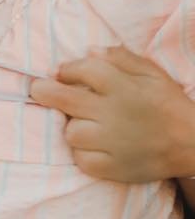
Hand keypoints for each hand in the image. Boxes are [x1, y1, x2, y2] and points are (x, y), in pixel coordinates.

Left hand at [30, 46, 194, 182]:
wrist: (191, 144)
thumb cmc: (169, 105)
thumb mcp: (154, 74)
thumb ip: (122, 59)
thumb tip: (90, 50)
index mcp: (126, 88)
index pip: (86, 70)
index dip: (68, 69)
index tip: (61, 72)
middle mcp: (115, 114)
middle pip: (65, 100)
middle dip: (44, 91)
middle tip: (37, 89)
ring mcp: (111, 143)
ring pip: (71, 132)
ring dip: (72, 126)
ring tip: (84, 123)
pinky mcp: (110, 168)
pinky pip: (80, 159)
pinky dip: (82, 153)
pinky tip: (92, 146)